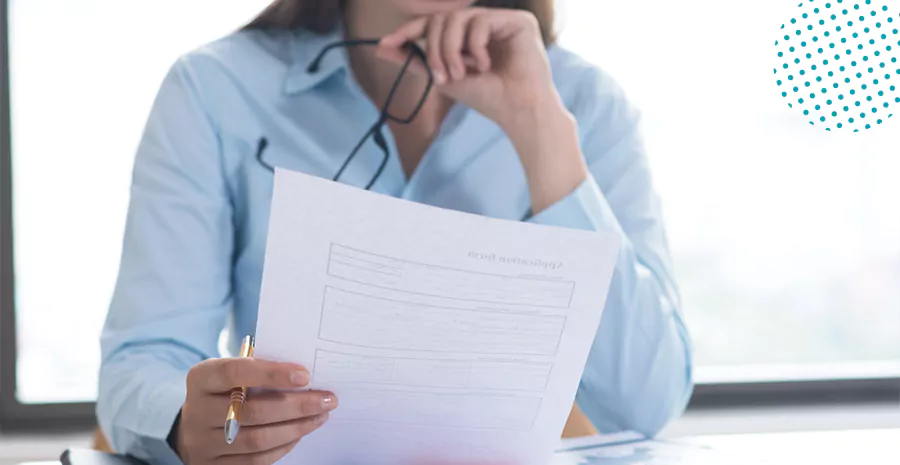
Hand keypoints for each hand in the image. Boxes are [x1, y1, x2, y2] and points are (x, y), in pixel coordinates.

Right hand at [176, 358, 336, 464]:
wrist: (191, 426)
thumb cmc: (222, 391)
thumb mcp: (229, 374)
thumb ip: (256, 370)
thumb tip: (303, 376)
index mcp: (201, 379)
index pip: (235, 372)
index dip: (271, 373)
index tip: (305, 375)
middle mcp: (198, 411)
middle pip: (252, 411)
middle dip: (296, 406)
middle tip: (327, 400)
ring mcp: (203, 442)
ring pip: (257, 440)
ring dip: (296, 428)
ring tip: (320, 416)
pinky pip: (255, 461)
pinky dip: (283, 447)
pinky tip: (300, 433)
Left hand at [376, 7, 563, 130]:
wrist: (517, 110)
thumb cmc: (486, 97)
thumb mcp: (443, 78)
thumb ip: (415, 61)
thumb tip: (380, 48)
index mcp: (468, 34)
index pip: (434, 22)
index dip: (409, 29)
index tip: (387, 42)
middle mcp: (484, 23)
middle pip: (442, 18)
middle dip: (434, 48)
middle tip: (441, 76)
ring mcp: (501, 20)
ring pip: (458, 18)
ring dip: (450, 49)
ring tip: (460, 74)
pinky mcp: (518, 21)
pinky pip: (481, 21)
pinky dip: (475, 46)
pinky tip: (484, 65)